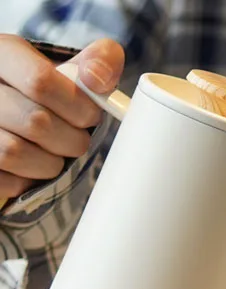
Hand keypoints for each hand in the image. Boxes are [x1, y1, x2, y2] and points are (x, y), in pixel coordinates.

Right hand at [0, 35, 124, 198]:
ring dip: (50, 162)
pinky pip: (6, 180)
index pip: (41, 81)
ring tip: (54, 153)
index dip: (78, 106)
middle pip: (35, 122)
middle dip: (71, 139)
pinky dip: (28, 181)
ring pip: (16, 152)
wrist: (16, 115)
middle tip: (76, 139)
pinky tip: (32, 166)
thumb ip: (99, 62)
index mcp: (3, 54)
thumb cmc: (50, 95)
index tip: (91, 116)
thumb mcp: (70, 71)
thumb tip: (97, 78)